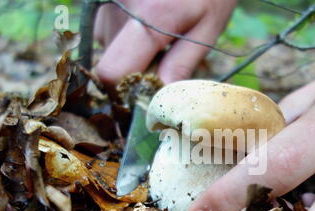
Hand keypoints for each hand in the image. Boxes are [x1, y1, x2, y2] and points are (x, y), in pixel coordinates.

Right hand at [94, 0, 235, 85]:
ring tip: (159, 33)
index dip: (126, 90)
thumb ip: (181, 65)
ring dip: (132, 49)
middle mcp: (119, 7)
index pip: (113, 71)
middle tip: (162, 55)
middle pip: (110, 61)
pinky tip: (148, 20)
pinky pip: (109, 29)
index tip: (146, 92)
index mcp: (148, 19)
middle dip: (134, 69)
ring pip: (110, 45)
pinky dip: (127, 34)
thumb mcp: (206, 31)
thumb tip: (157, 98)